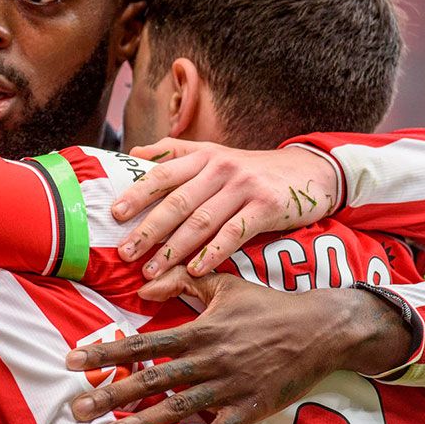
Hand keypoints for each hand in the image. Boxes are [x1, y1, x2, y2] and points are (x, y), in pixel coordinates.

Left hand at [65, 271, 412, 423]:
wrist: (321, 329)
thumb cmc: (268, 305)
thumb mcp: (224, 284)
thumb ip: (183, 282)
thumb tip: (144, 285)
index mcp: (199, 330)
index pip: (142, 343)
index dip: (106, 352)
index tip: (72, 360)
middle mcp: (209, 359)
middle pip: (152, 380)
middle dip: (111, 394)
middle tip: (76, 408)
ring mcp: (230, 386)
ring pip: (178, 408)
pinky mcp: (251, 408)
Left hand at [112, 139, 339, 277]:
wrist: (310, 172)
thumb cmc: (252, 170)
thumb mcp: (215, 154)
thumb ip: (175, 153)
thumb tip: (134, 153)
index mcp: (202, 156)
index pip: (162, 174)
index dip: (137, 194)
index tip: (114, 214)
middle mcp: (220, 168)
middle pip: (177, 201)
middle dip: (148, 230)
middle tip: (125, 253)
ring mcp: (244, 187)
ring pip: (201, 221)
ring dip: (174, 249)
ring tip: (152, 270)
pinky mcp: (267, 206)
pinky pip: (234, 233)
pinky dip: (212, 253)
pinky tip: (195, 269)